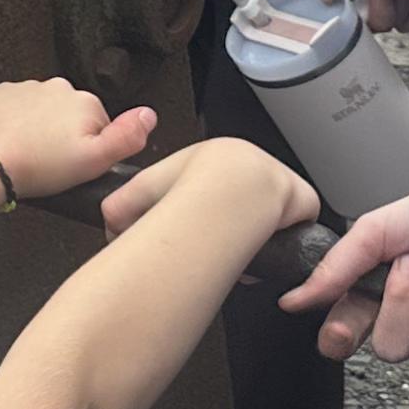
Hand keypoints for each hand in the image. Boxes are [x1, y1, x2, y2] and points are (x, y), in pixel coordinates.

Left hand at [0, 79, 153, 201]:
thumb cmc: (35, 166)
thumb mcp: (94, 161)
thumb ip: (128, 137)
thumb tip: (148, 116)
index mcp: (84, 101)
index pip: (100, 127)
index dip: (89, 151)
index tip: (75, 165)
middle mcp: (55, 87)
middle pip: (70, 118)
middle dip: (63, 140)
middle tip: (50, 165)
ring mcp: (24, 89)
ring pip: (40, 115)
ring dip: (37, 133)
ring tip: (28, 158)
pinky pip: (13, 113)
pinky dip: (12, 128)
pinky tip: (10, 146)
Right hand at [97, 135, 318, 244]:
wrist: (224, 192)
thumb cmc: (183, 192)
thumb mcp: (137, 195)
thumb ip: (119, 207)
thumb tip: (110, 225)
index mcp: (215, 155)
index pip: (219, 182)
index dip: (213, 210)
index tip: (207, 232)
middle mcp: (250, 159)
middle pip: (250, 195)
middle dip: (240, 223)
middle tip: (227, 247)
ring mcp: (277, 176)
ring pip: (274, 209)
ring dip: (262, 230)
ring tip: (244, 254)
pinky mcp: (299, 196)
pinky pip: (298, 220)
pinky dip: (285, 236)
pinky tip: (268, 250)